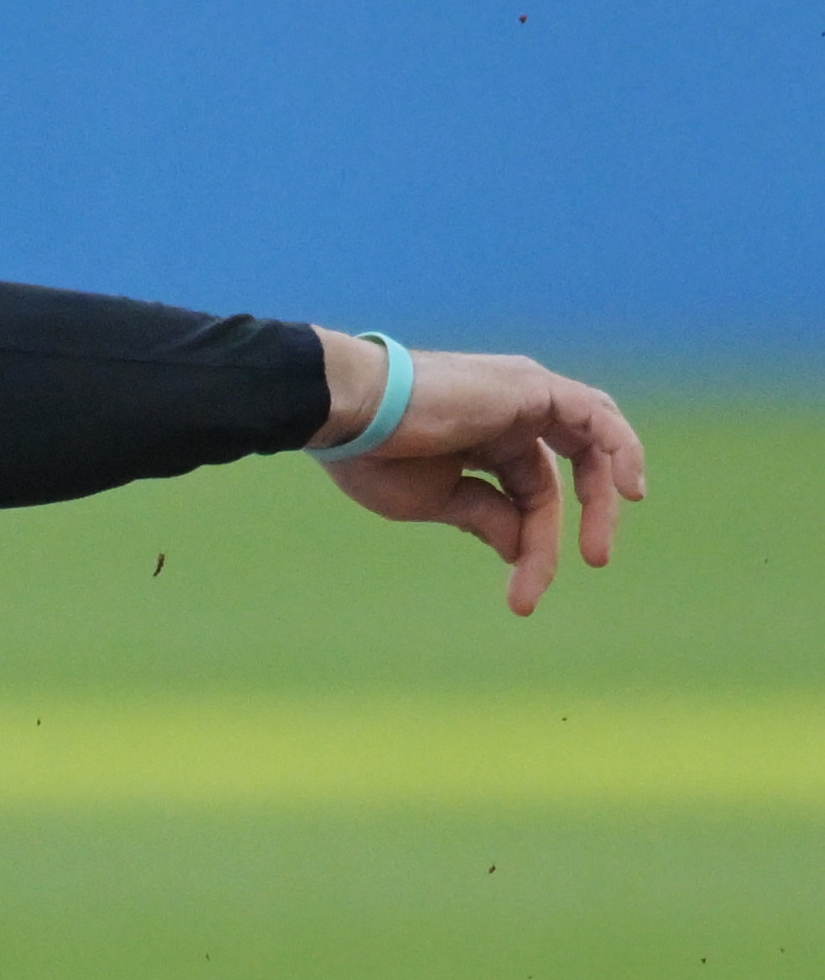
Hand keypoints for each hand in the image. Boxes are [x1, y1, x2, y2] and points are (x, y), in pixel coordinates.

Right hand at [318, 336, 646, 617]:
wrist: (351, 414)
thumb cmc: (374, 456)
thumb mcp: (436, 500)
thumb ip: (485, 517)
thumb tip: (520, 546)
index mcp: (483, 439)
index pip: (529, 492)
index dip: (532, 542)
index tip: (521, 591)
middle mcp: (511, 414)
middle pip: (563, 474)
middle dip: (580, 522)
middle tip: (587, 567)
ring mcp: (524, 396)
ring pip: (589, 447)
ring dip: (602, 499)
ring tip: (598, 551)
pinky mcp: (532, 388)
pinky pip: (597, 418)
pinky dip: (621, 450)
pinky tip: (628, 492)